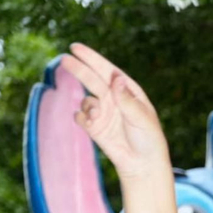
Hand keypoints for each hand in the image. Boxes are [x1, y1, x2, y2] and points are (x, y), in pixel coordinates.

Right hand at [60, 43, 169, 180]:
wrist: (142, 164)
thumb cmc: (148, 139)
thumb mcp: (141, 118)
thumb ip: (127, 100)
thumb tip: (117, 79)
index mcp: (127, 91)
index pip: (107, 70)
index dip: (91, 58)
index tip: (75, 48)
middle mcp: (113, 98)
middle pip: (92, 79)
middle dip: (79, 69)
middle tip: (64, 61)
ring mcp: (103, 111)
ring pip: (86, 100)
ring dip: (88, 106)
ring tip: (97, 116)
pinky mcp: (94, 126)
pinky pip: (80, 116)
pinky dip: (83, 118)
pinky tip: (92, 125)